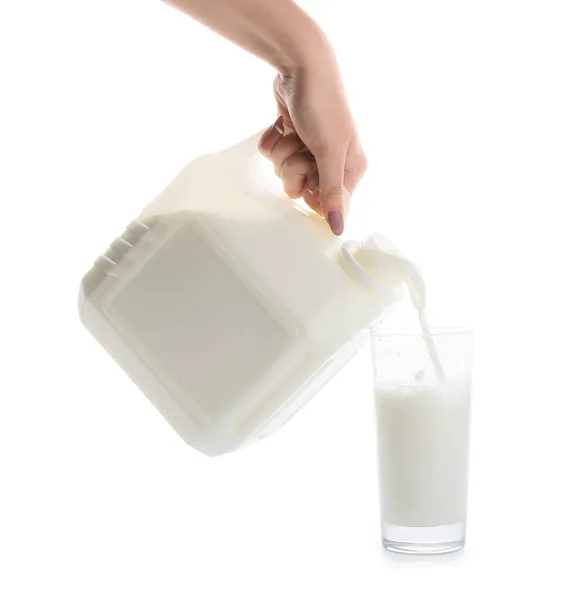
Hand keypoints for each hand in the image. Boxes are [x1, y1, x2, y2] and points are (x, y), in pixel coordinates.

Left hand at [258, 68, 366, 235]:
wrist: (301, 65)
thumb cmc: (323, 106)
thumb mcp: (330, 152)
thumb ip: (333, 192)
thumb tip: (339, 229)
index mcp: (350, 169)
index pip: (326, 203)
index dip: (312, 192)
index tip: (311, 173)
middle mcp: (331, 163)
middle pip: (301, 189)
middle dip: (294, 169)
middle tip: (302, 149)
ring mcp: (308, 151)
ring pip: (283, 173)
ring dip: (282, 153)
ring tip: (293, 133)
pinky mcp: (289, 139)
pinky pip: (271, 156)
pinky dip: (273, 140)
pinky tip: (282, 125)